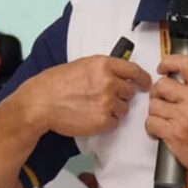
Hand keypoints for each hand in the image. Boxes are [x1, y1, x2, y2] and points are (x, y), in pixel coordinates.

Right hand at [21, 56, 150, 137]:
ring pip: (123, 109)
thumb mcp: (82, 65)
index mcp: (104, 65)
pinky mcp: (103, 120)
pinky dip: (106, 122)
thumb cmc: (56, 83)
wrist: (41, 102)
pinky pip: (114, 123)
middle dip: (121, 96)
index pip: (134, 70)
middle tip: (104, 98)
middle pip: (130, 92)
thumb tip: (120, 74)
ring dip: (113, 109)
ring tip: (93, 108)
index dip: (143, 78)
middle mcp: (109, 82)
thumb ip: (103, 69)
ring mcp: (107, 102)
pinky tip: (90, 117)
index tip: (146, 84)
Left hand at [146, 54, 187, 177]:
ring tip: (164, 117)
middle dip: (158, 92)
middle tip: (162, 99)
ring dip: (156, 111)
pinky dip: (152, 126)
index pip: (184, 64)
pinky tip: (160, 129)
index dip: (168, 62)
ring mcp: (183, 118)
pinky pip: (151, 122)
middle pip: (161, 85)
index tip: (162, 67)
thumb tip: (173, 78)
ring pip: (154, 105)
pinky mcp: (174, 134)